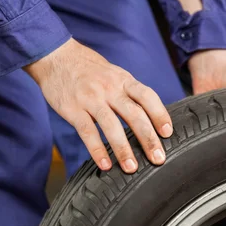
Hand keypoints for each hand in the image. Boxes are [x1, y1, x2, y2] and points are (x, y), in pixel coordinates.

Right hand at [24, 38, 172, 173]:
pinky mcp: (73, 109)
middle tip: (158, 158)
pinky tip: (105, 164)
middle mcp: (110, 89)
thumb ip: (130, 92)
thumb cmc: (89, 69)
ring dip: (123, 149)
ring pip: (111, 126)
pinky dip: (97, 150)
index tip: (168, 133)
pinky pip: (88, 132)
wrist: (56, 57)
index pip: (147, 96)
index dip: (160, 114)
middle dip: (148, 138)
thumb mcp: (114, 74)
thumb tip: (150, 116)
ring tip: (131, 168)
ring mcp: (91, 99)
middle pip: (134, 114)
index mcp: (123, 80)